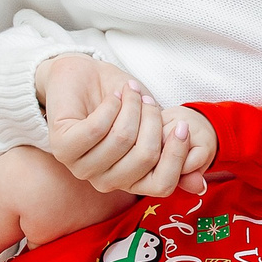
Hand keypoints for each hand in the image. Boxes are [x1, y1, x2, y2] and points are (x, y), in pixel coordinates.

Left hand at [37, 58, 209, 197]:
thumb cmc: (123, 103)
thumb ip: (173, 155)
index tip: (181, 125)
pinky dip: (111, 105)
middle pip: (145, 157)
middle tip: (147, 99)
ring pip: (122, 139)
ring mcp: (81, 167)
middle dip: (153, 120)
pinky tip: (113, 95)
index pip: (162, 185)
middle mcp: (105, 181)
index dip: (176, 153)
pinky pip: (96, 129)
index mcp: (128, 182)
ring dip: (131, 107)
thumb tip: (199, 186)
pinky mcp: (62, 146)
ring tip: (129, 92)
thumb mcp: (155, 127)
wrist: (85, 76)